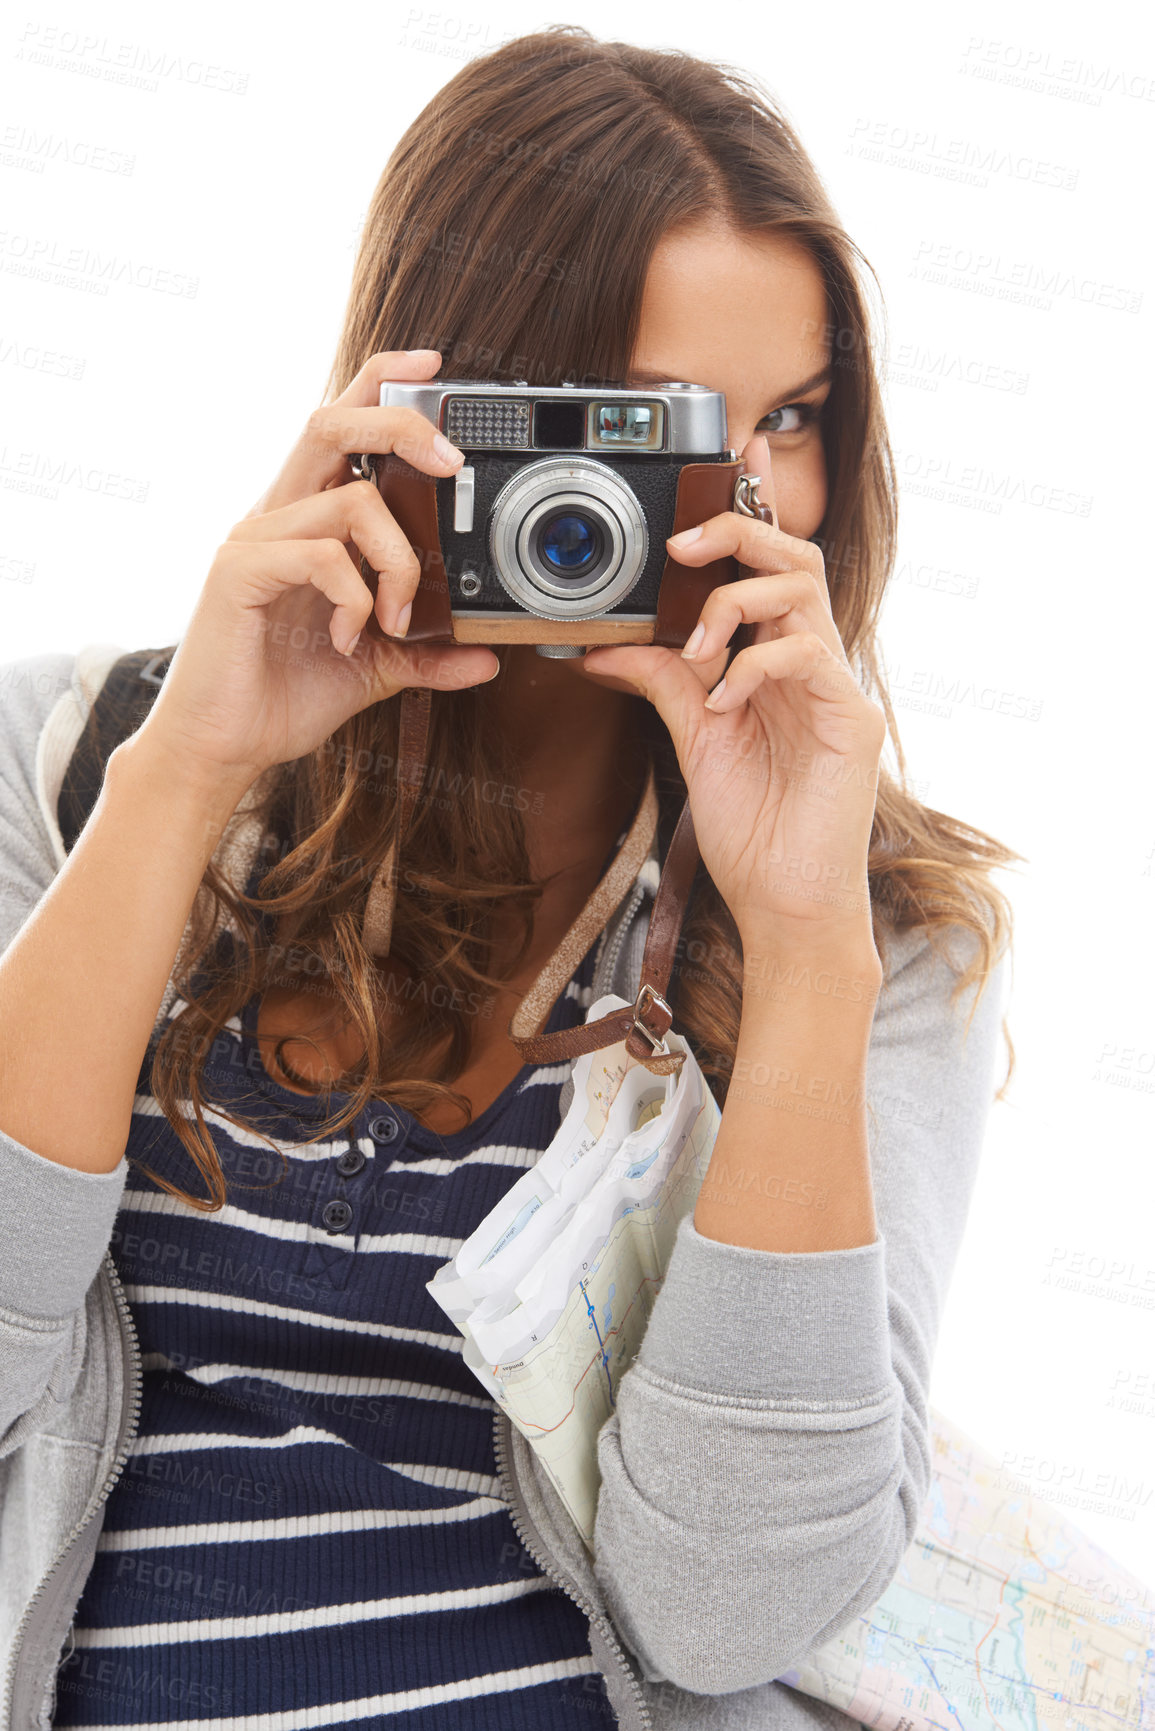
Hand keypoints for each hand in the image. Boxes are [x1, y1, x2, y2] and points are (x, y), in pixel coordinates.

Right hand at [136, 349, 499, 783]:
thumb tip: (488, 655)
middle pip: (332, 422)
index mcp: (307, 521)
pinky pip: (320, 554)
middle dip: (401, 424)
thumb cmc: (285, 695)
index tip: (434, 367)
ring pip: (349, 500)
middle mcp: (278, 515)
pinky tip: (346, 637)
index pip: (339, 426)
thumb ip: (428, 653)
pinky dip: (353, 596)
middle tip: (452, 461)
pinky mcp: (239, 572)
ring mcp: (255, 539)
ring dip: (396, 559)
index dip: (381, 382)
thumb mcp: (375, 670)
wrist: (224, 746)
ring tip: (396, 618)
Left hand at [577, 435, 886, 946]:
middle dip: (740, 529)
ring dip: (737, 601)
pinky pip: (806, 658)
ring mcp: (838, 688)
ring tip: (696, 643)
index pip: (770, 565)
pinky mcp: (852, 721)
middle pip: (796, 556)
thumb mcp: (694, 738)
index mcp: (777, 660)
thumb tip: (603, 643)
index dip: (753, 507)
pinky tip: (724, 699)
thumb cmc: (751, 826)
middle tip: (684, 539)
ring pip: (805, 591)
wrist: (785, 902)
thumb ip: (661, 681)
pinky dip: (754, 665)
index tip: (725, 457)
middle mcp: (814, 663)